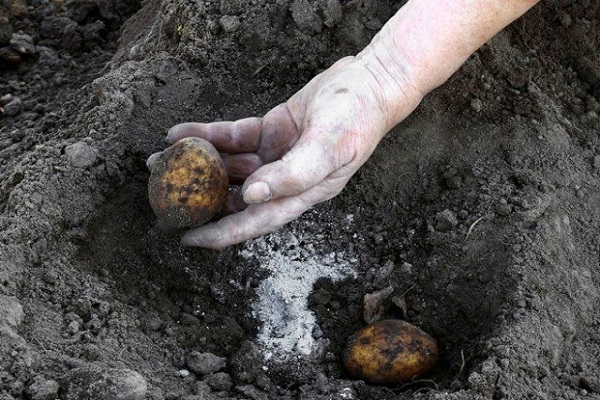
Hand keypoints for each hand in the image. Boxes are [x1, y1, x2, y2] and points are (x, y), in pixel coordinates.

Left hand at [157, 56, 422, 248]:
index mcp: (300, 195)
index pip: (254, 221)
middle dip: (197, 198)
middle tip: (161, 198)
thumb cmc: (356, 120)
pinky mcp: (270, 131)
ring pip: (228, 166)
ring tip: (159, 160)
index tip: (187, 238)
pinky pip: (232, 137)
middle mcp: (283, 181)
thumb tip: (251, 196)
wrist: (369, 84)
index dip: (220, 233)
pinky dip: (209, 135)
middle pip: (233, 197)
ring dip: (196, 164)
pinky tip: (181, 133)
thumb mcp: (328, 148)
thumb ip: (293, 174)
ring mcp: (275, 156)